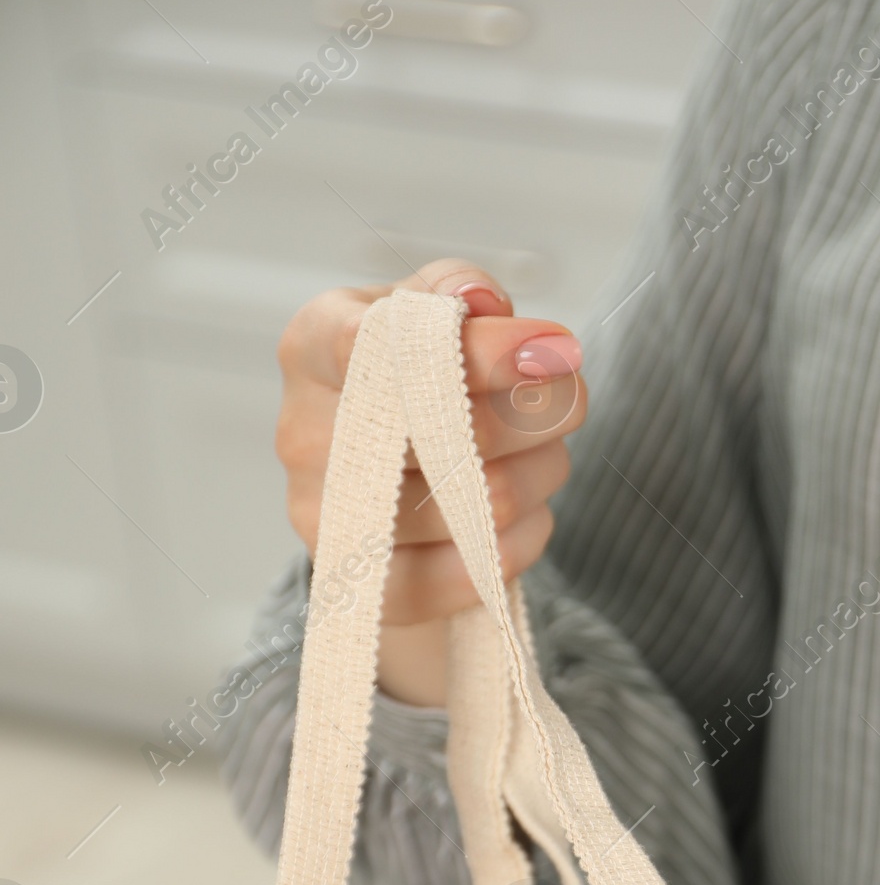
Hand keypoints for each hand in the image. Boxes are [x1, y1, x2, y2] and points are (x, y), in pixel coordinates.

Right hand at [274, 258, 586, 703]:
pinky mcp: (376, 593)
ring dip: (542, 473)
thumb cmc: (411, 384)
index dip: (480, 352)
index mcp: (312, 348)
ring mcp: (332, 522)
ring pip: (486, 501)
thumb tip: (478, 300)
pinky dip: (527, 536)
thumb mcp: (425, 316)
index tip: (552, 348)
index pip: (384, 345)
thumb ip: (454, 291)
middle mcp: (306, 436)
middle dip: (539, 411)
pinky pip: (483, 568)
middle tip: (569, 397)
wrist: (386, 494)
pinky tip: (526, 514)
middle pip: (456, 428)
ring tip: (540, 456)